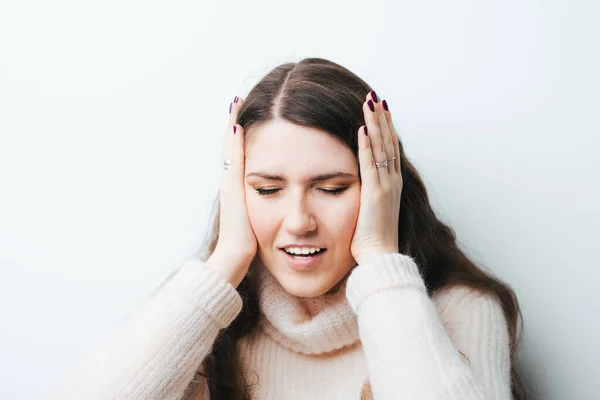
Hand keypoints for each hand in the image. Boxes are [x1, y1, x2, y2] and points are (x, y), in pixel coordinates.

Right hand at [206, 96, 257, 287]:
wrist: (235, 256)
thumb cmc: (250, 244)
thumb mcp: (260, 221)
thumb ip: (266, 209)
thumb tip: (279, 205)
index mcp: (239, 188)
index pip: (240, 156)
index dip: (242, 137)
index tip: (246, 117)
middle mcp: (231, 181)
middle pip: (231, 145)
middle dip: (235, 123)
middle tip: (238, 100)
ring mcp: (229, 182)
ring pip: (229, 146)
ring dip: (232, 123)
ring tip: (236, 102)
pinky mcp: (231, 186)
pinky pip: (232, 157)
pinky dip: (233, 139)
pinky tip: (237, 122)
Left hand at [350, 91, 402, 265]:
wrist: (380, 257)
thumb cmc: (373, 240)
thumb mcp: (372, 212)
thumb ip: (369, 196)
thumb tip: (362, 189)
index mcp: (392, 184)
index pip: (390, 150)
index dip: (386, 129)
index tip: (381, 111)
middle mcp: (392, 181)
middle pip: (388, 142)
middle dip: (382, 119)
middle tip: (376, 98)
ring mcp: (385, 186)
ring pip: (382, 147)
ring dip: (376, 123)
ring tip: (370, 103)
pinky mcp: (374, 193)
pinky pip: (370, 163)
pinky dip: (367, 144)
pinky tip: (363, 127)